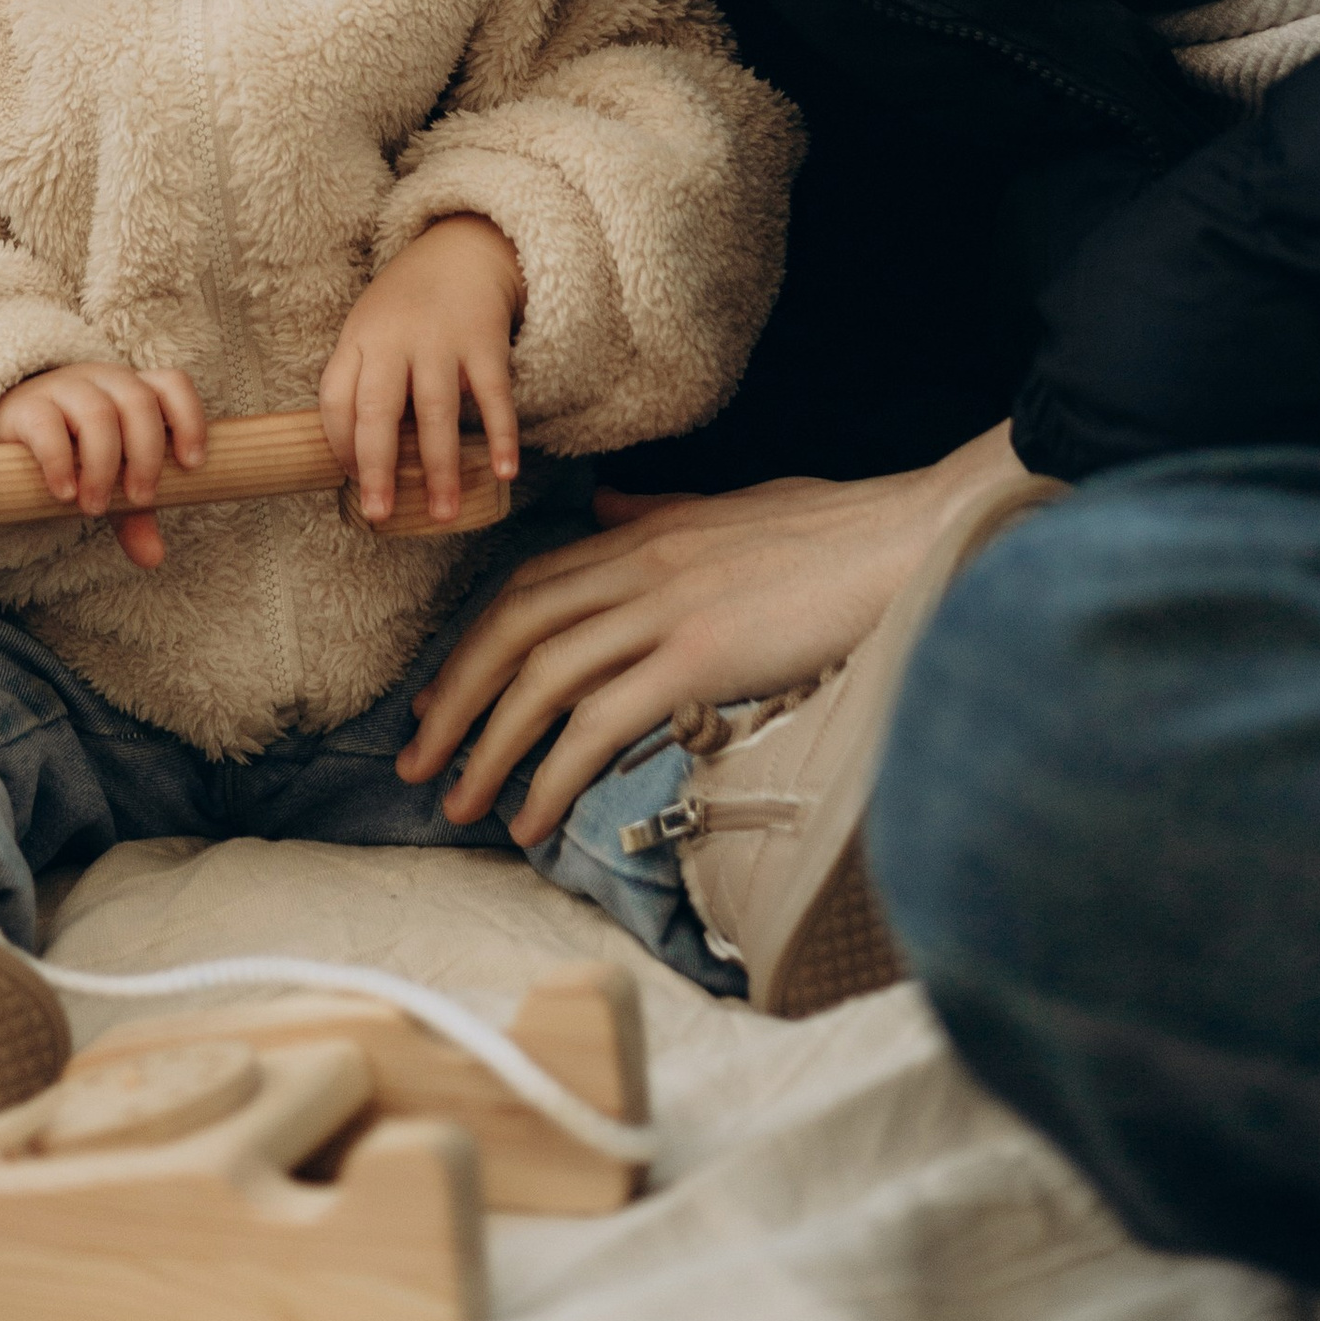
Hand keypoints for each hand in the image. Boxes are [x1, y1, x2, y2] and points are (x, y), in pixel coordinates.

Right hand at [0, 362, 207, 568]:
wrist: (11, 432)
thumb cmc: (74, 451)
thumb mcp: (109, 480)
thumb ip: (132, 514)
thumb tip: (152, 558)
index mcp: (132, 389)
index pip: (172, 384)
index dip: (189, 419)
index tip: (191, 465)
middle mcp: (102, 381)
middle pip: (138, 401)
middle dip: (146, 455)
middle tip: (139, 500)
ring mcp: (63, 388)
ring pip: (97, 412)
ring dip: (104, 465)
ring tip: (94, 507)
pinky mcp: (26, 407)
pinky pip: (47, 425)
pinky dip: (59, 462)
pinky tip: (63, 494)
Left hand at [320, 214, 523, 530]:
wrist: (464, 248)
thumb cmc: (409, 304)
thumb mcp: (371, 327)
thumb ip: (363, 378)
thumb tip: (358, 457)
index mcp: (359, 337)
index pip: (336, 397)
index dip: (340, 443)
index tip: (352, 480)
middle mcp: (395, 338)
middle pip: (378, 408)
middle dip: (377, 466)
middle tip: (379, 513)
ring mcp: (441, 339)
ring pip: (436, 411)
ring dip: (440, 467)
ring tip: (442, 513)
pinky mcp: (485, 341)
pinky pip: (493, 396)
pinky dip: (501, 435)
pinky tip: (504, 471)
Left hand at [402, 421, 1032, 845]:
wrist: (904, 538)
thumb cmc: (835, 530)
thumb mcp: (733, 503)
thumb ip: (663, 508)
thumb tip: (610, 502)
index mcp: (642, 530)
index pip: (528, 586)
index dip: (474, 642)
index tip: (442, 693)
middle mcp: (638, 562)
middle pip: (513, 630)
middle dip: (454, 697)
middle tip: (416, 759)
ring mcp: (665, 608)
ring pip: (542, 679)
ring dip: (487, 746)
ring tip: (457, 804)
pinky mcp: (699, 657)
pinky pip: (601, 721)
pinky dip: (553, 773)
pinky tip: (532, 819)